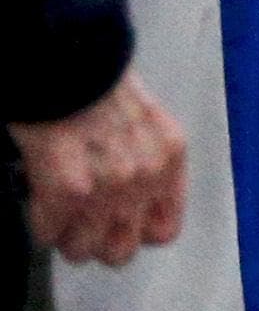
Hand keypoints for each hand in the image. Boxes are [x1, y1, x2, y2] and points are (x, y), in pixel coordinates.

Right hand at [8, 71, 187, 267]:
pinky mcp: (68, 191)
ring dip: (65, 238)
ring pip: (83, 250)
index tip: (119, 227)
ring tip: (58, 221)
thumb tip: (125, 198)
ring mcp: (108, 189)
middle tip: (82, 228)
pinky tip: (38, 206)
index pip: (164, 230)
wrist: (66, 60)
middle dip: (97, 243)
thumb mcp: (143, 121)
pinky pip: (49, 232)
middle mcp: (145, 179)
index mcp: (168, 159)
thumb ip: (143, 161)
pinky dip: (40, 224)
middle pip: (122, 250)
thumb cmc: (96, 82)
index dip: (136, 232)